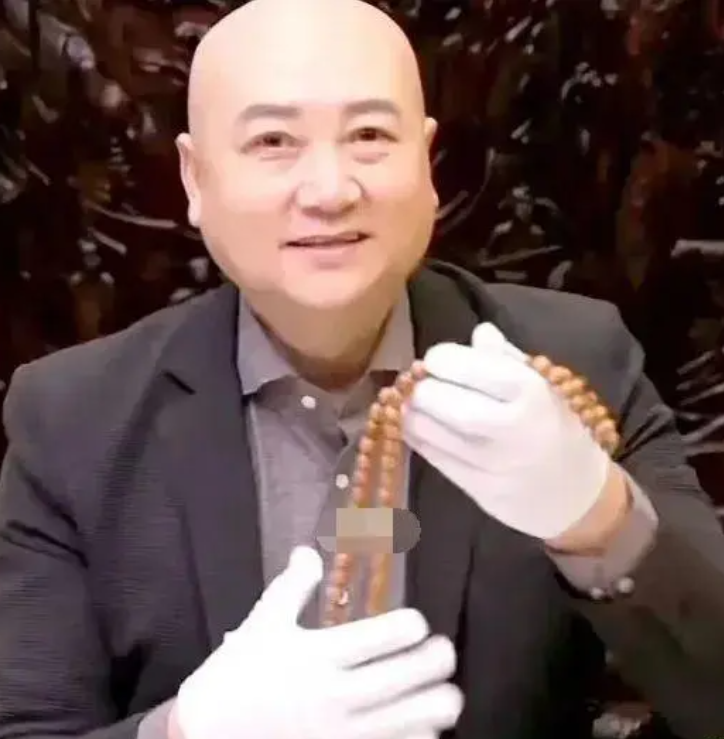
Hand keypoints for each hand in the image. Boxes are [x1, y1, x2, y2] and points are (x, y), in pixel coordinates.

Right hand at [175, 547, 462, 738]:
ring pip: (413, 722)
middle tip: (445, 652)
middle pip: (408, 677)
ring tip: (445, 694)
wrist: (207, 734)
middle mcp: (337, 695)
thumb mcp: (264, 624)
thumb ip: (293, 586)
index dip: (412, 625)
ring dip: (438, 706)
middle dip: (438, 661)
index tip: (417, 622)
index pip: (385, 636)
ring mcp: (343, 735)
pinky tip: (421, 729)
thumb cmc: (237, 674)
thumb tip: (309, 550)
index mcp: (319, 654)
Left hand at [403, 323, 610, 539]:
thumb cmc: (558, 426)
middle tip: (421, 384)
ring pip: (425, 430)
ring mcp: (491, 463)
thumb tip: (479, 333)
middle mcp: (508, 426)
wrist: (579, 493)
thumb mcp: (545, 384)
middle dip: (420, 387)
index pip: (461, 365)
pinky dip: (418, 438)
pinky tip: (421, 428)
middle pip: (435, 399)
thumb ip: (508, 358)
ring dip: (412, 412)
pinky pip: (433, 458)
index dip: (439, 358)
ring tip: (416, 404)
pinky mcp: (478, 491)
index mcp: (528, 390)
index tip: (437, 360)